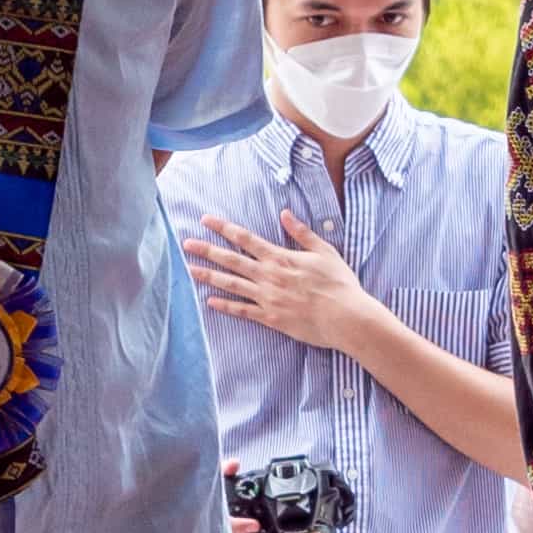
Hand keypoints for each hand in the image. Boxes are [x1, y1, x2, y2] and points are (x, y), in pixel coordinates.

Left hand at [186, 211, 378, 357]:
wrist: (346, 318)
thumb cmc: (339, 284)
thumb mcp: (324, 251)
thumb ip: (301, 232)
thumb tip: (284, 213)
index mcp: (280, 257)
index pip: (245, 238)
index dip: (224, 228)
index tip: (206, 220)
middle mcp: (269, 276)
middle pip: (231, 260)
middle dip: (207, 250)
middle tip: (186, 244)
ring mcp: (267, 298)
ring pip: (231, 284)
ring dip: (208, 276)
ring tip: (189, 270)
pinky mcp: (270, 318)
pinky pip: (242, 311)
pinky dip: (225, 306)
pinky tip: (210, 302)